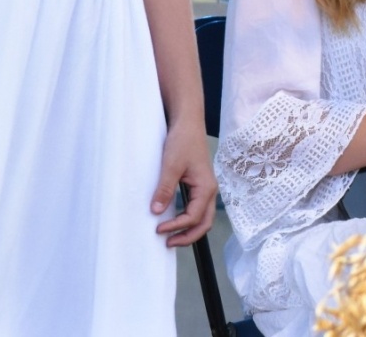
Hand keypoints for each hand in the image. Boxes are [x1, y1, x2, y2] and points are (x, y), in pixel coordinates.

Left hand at [150, 118, 215, 246]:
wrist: (188, 122)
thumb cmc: (183, 141)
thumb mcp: (171, 165)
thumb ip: (165, 189)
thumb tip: (156, 212)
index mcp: (206, 188)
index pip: (193, 217)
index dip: (176, 227)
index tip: (158, 230)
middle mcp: (210, 191)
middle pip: (204, 224)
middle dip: (187, 237)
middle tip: (168, 243)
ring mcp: (206, 188)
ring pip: (202, 217)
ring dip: (188, 229)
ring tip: (171, 236)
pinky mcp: (199, 184)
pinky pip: (197, 208)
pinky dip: (187, 218)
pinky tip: (173, 218)